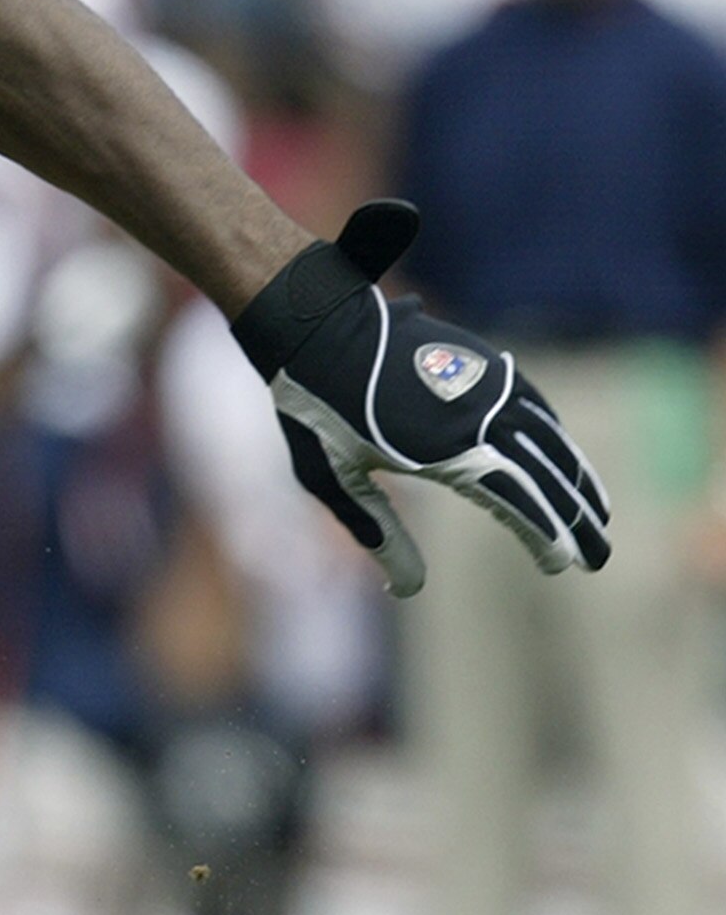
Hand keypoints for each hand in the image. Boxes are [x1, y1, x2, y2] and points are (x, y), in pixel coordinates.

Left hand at [232, 200, 610, 597]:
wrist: (314, 322)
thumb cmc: (314, 408)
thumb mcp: (334, 481)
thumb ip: (379, 534)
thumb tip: (407, 591)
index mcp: (442, 448)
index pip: (513, 500)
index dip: (545, 533)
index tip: (567, 563)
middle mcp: (474, 413)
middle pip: (543, 472)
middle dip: (576, 516)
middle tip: (600, 559)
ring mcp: (482, 381)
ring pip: (546, 436)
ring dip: (576, 475)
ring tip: (598, 513)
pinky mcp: (480, 360)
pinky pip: (531, 402)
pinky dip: (554, 434)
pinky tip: (564, 455)